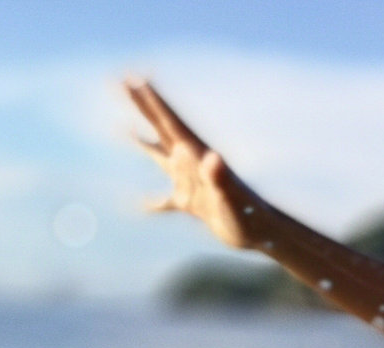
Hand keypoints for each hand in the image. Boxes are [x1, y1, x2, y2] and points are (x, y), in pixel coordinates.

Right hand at [125, 78, 259, 248]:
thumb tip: (213, 158)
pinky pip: (166, 202)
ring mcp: (191, 182)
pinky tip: (140, 206)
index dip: (151, 100)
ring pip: (160, 156)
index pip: (170, 121)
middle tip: (120, 81)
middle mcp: (192, 163)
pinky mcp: (193, 205)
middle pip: (161, 127)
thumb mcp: (231, 196)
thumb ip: (220, 177)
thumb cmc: (249, 215)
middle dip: (141, 105)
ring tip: (119, 127)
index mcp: (198, 155)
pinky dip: (152, 204)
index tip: (132, 77)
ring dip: (141, 141)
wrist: (263, 234)